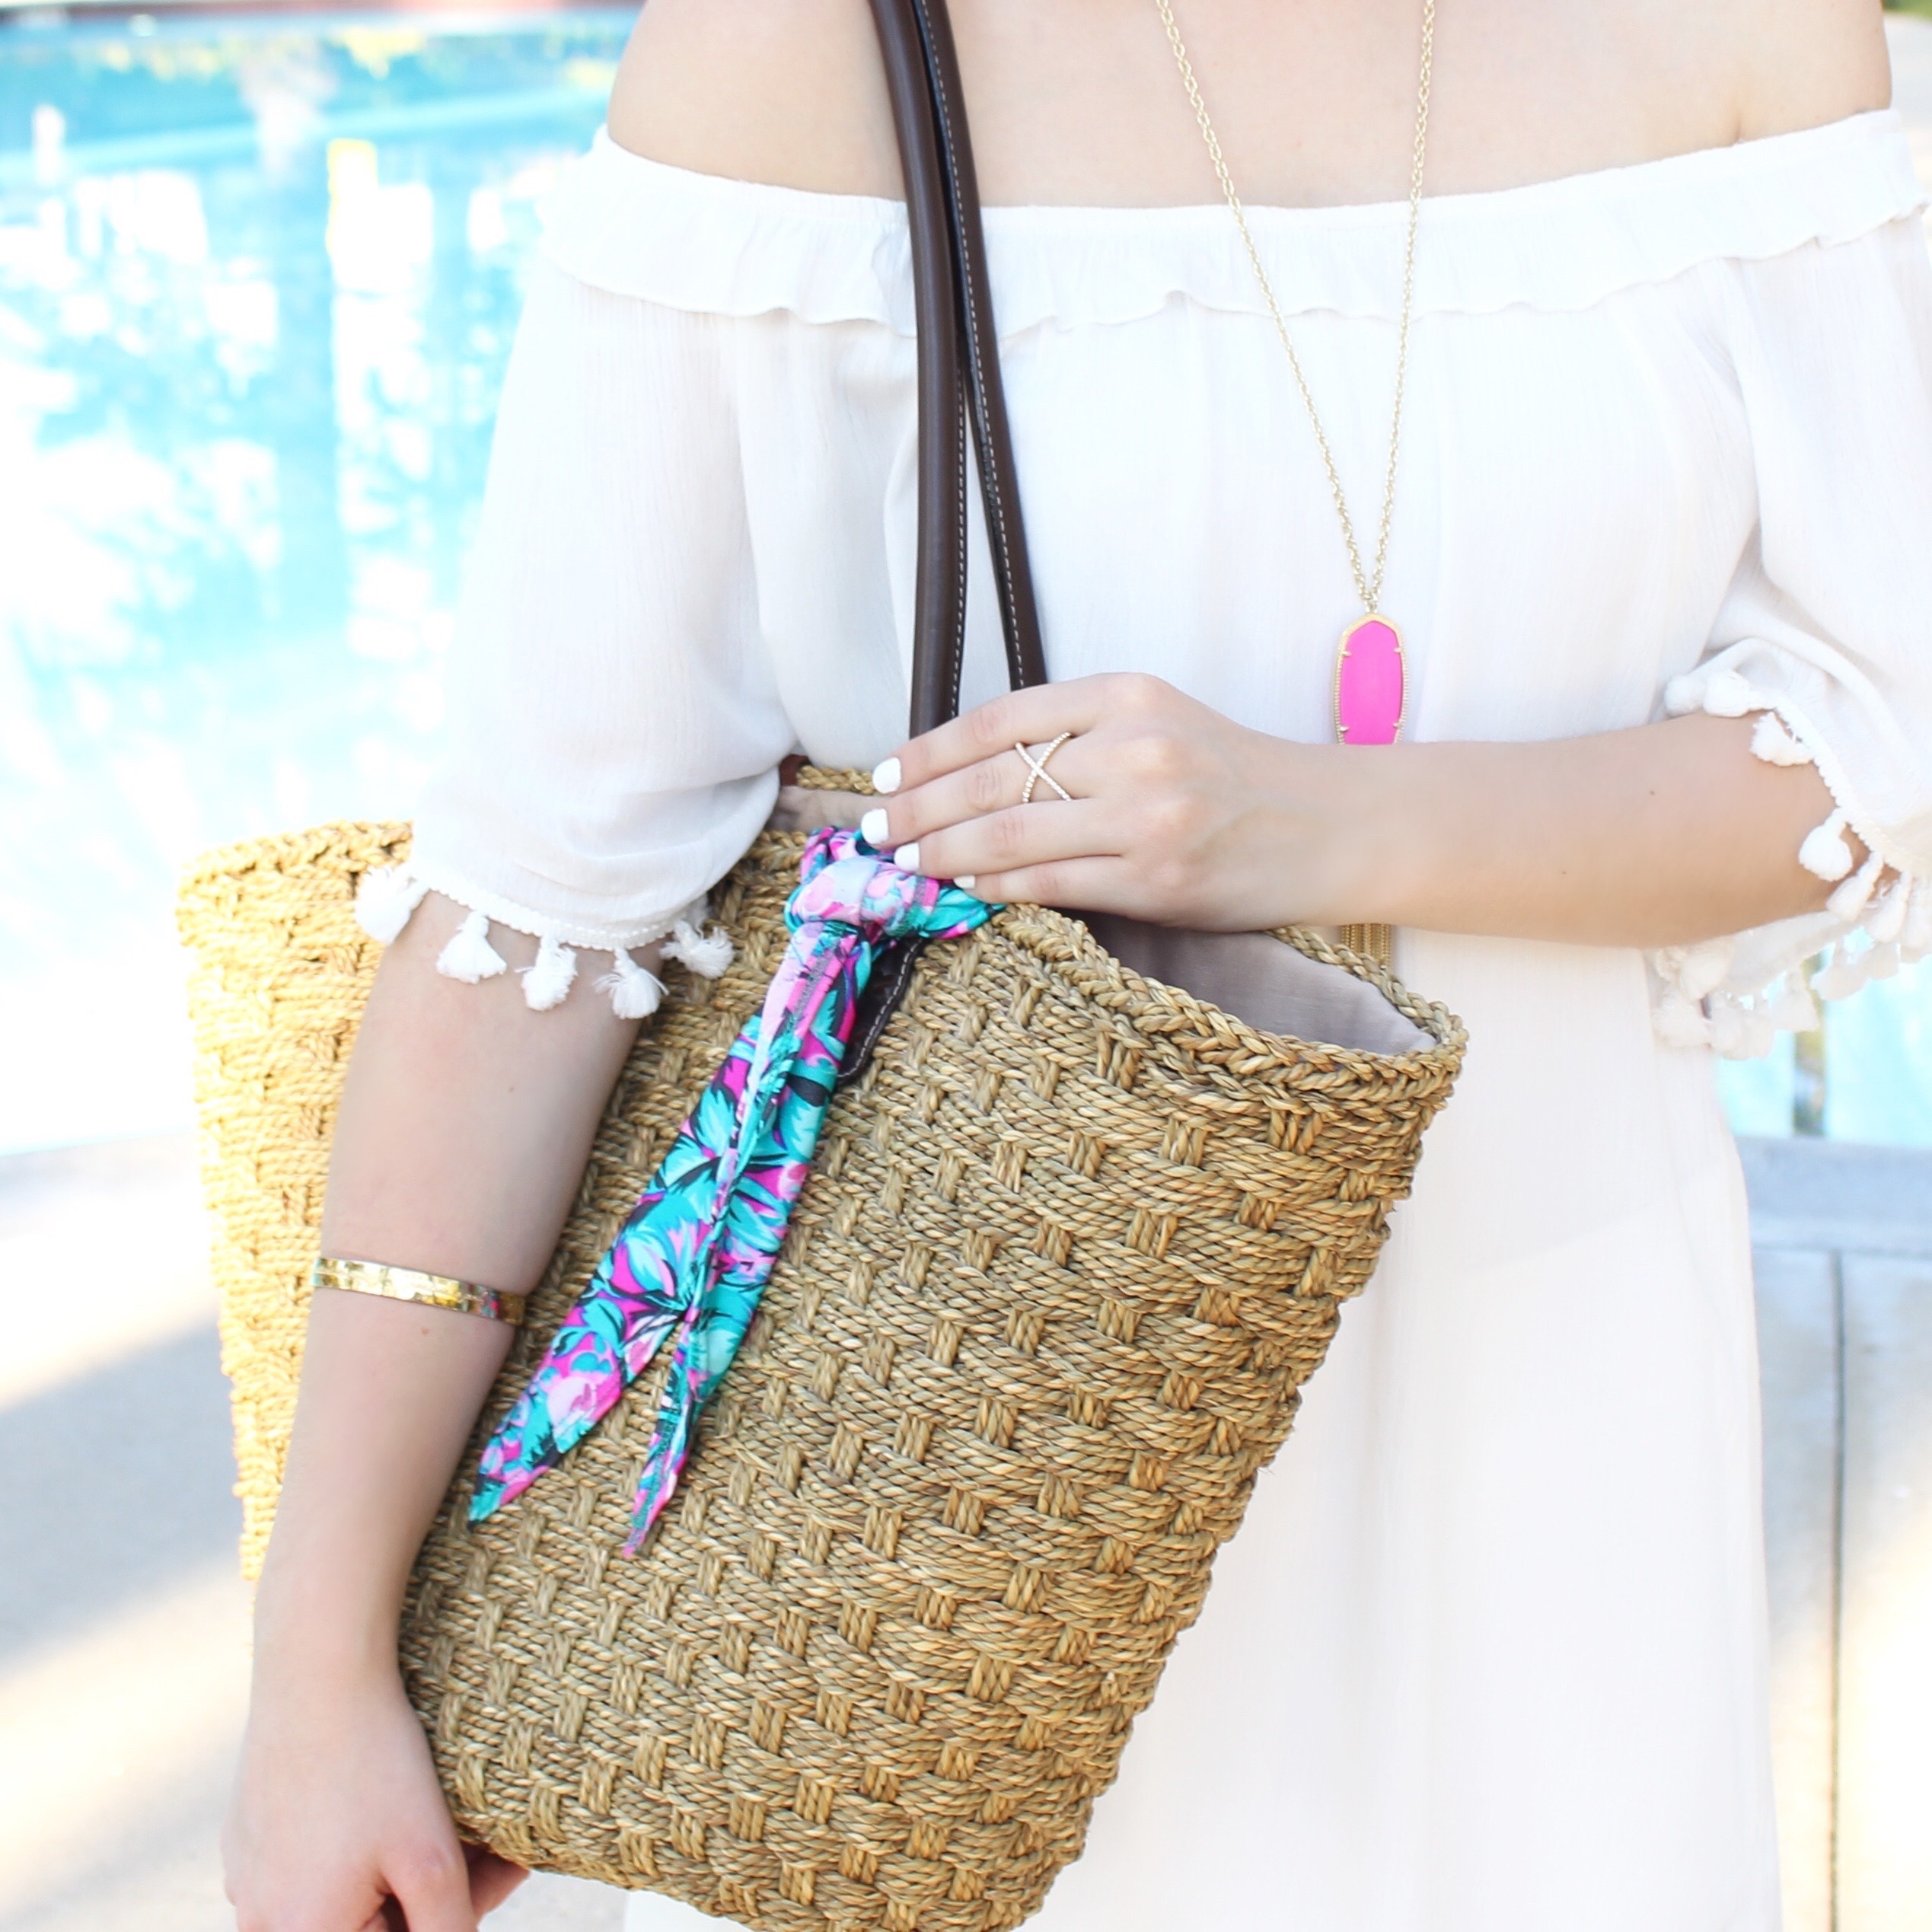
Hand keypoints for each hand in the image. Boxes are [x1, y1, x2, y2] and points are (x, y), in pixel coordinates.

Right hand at [224, 1658, 526, 1930]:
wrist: (315, 1678)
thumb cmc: (375, 1768)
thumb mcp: (429, 1859)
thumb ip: (446, 1927)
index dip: (461, 1908)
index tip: (506, 1865)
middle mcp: (260, 1923)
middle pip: (371, 1922)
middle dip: (432, 1888)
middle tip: (487, 1841)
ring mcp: (246, 1881)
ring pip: (341, 1895)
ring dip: (395, 1867)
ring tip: (443, 1817)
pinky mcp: (244, 1840)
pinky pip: (305, 1864)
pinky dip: (352, 1844)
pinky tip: (385, 1800)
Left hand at [861, 673, 1393, 929]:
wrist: (1326, 825)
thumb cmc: (1231, 777)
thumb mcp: (1158, 724)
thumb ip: (1077, 737)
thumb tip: (968, 770)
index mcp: (1126, 696)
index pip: (1002, 719)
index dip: (933, 749)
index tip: (889, 773)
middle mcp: (1134, 747)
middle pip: (993, 776)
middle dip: (920, 806)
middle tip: (874, 829)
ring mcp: (1146, 816)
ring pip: (1011, 832)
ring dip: (942, 850)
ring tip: (901, 861)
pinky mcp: (1156, 877)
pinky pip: (1050, 883)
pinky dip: (994, 886)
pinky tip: (961, 887)